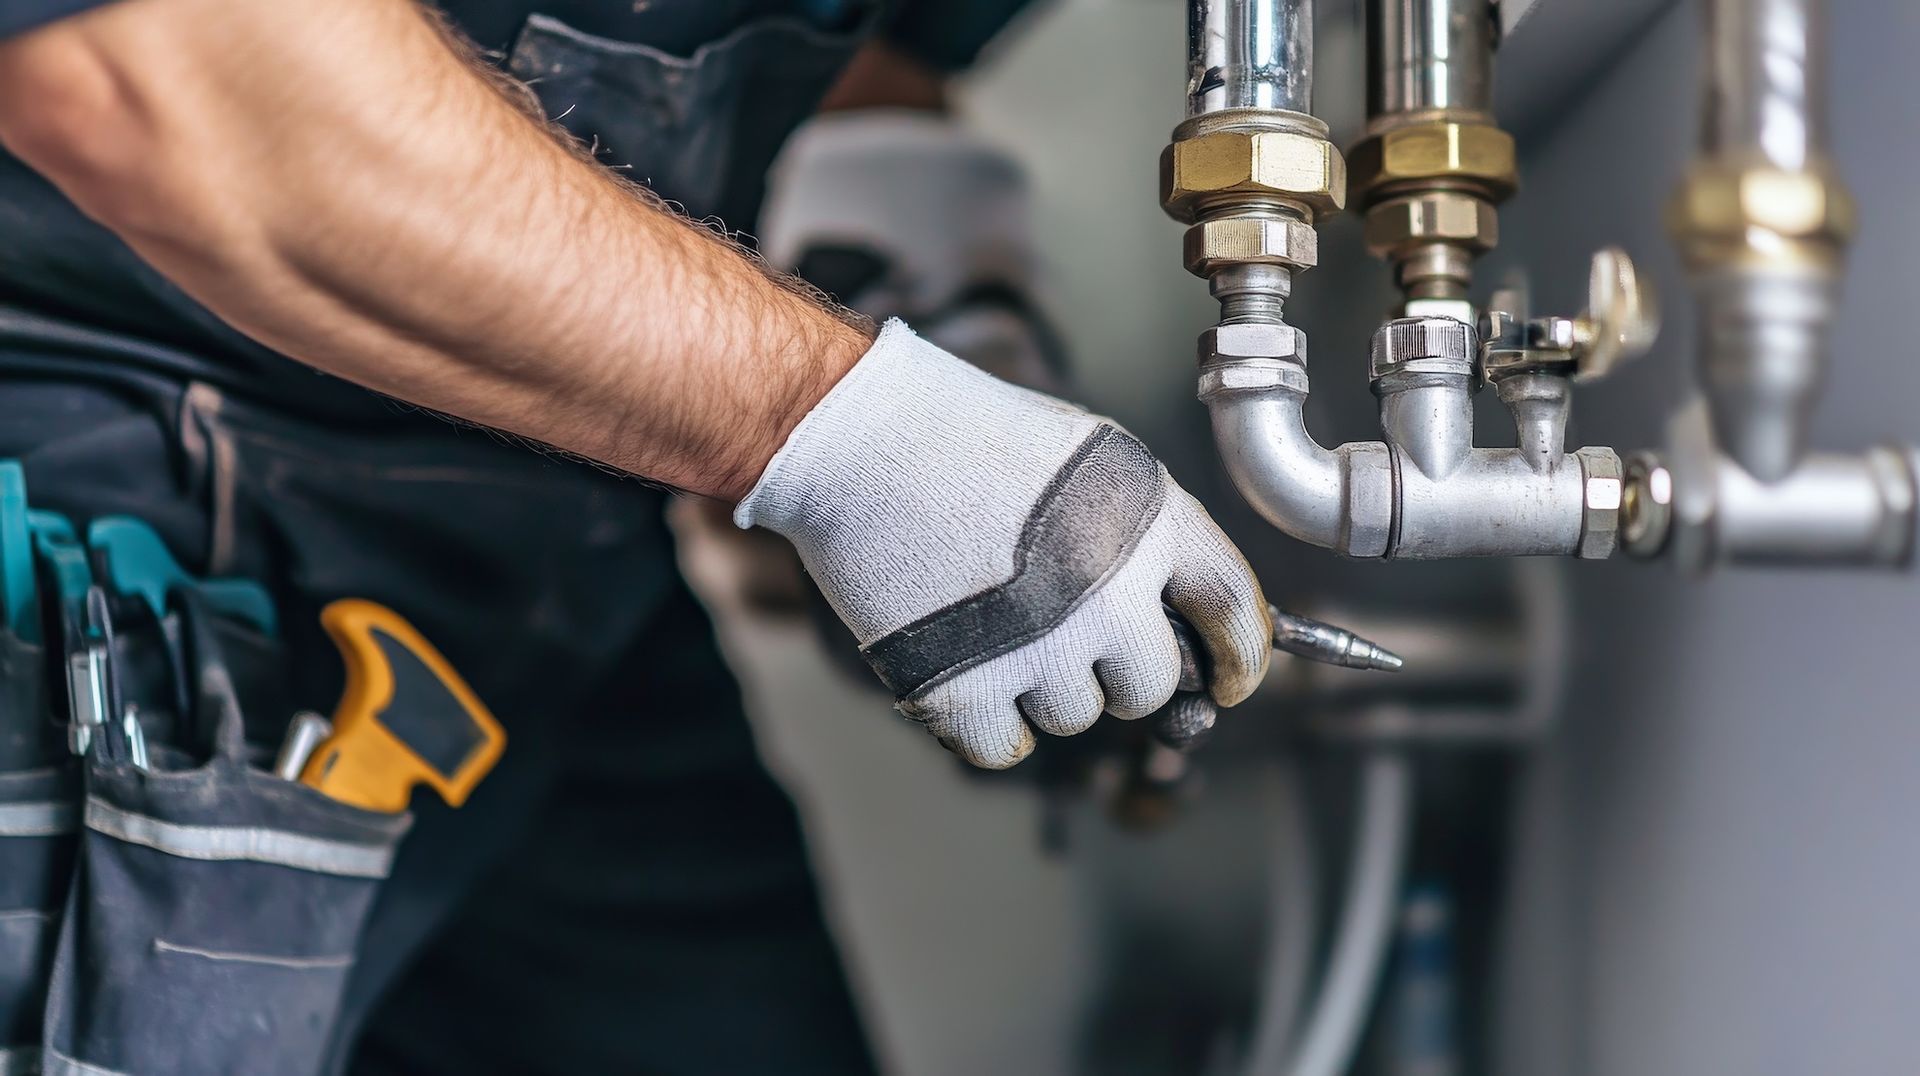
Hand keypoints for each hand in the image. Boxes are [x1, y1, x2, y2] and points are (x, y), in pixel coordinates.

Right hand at [736, 321, 1271, 767]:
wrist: (862, 440)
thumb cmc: (971, 439)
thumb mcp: (1095, 457)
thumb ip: (1151, 534)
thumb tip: (1187, 620)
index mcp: (1151, 522)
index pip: (1234, 612)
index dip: (1242, 657)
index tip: (1231, 680)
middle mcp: (1108, 592)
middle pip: (1150, 686)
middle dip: (1117, 671)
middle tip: (1064, 629)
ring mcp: (1039, 647)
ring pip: (1075, 717)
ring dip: (1043, 686)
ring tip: (996, 618)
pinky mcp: (965, 688)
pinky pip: (1006, 746)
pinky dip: (989, 722)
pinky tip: (967, 665)